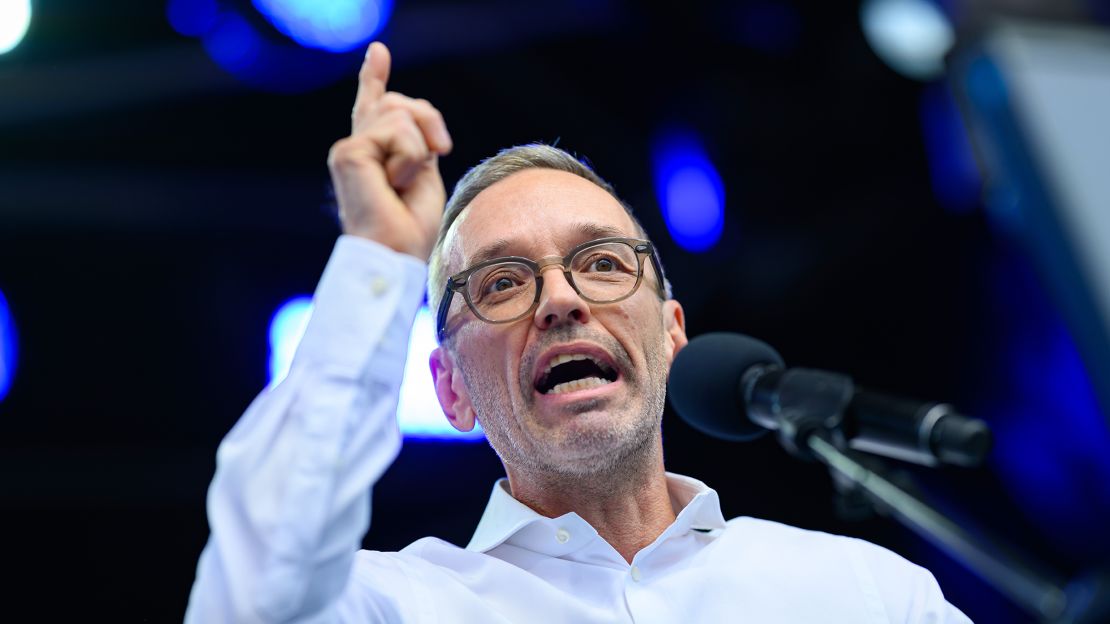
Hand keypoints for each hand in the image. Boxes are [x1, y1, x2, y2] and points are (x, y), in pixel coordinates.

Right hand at [328, 42, 452, 259]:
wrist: (394, 254)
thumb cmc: (410, 228)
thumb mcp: (424, 173)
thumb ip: (417, 139)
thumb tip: (416, 113)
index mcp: (375, 154)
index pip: (374, 107)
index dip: (375, 78)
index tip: (378, 52)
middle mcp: (356, 147)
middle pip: (401, 103)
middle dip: (430, 122)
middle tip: (439, 153)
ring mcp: (349, 149)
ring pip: (402, 113)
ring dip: (420, 149)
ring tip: (403, 183)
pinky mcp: (348, 153)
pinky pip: (399, 132)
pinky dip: (410, 158)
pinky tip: (394, 183)